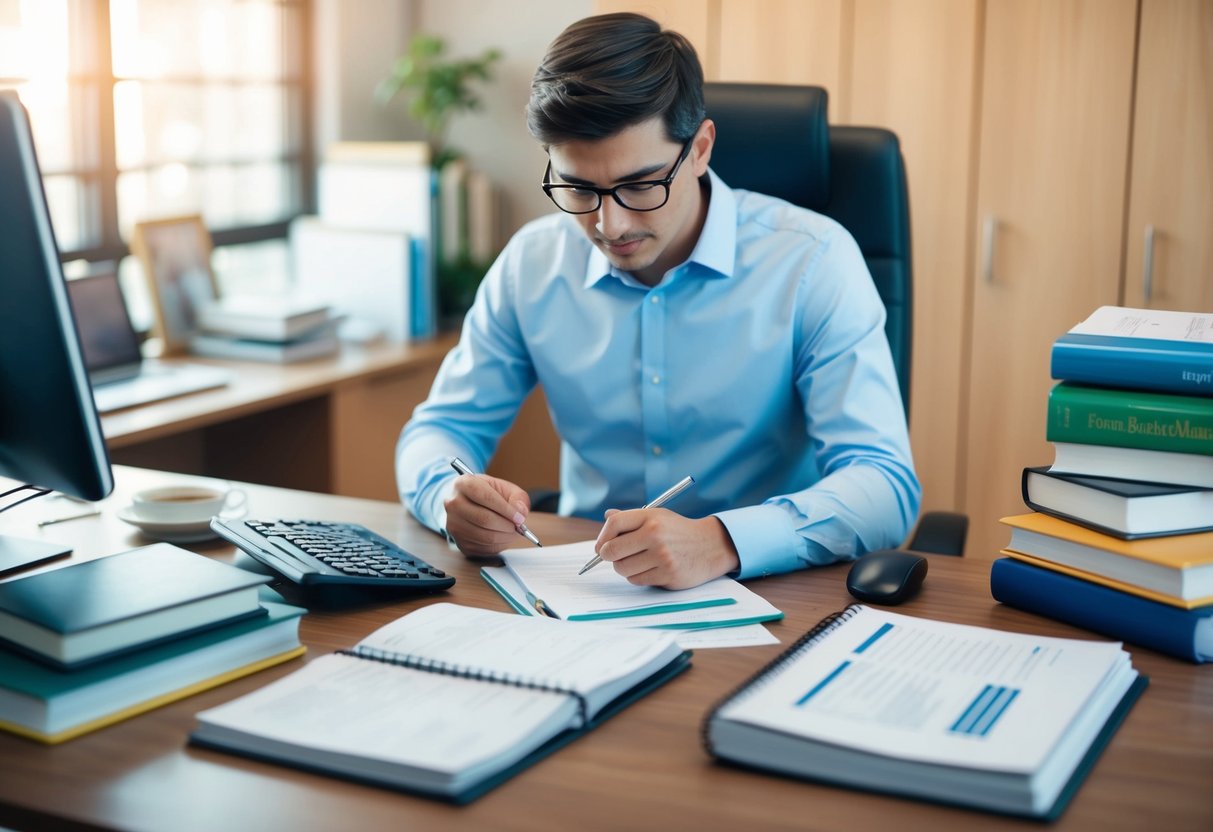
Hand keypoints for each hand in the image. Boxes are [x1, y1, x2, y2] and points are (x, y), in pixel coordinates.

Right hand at [443, 473, 531, 556]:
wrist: (467, 502)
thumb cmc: (488, 493)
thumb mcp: (504, 488)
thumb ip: (517, 497)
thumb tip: (521, 512)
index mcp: (464, 484)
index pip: (485, 497)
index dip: (506, 509)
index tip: (520, 517)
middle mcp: (453, 504)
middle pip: (484, 519)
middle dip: (506, 525)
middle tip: (518, 526)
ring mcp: (454, 524)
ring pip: (484, 536)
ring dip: (505, 537)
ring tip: (513, 531)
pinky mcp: (459, 542)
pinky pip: (483, 548)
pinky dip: (499, 545)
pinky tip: (503, 537)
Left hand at [593, 509, 739, 589]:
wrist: (710, 546)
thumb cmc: (679, 531)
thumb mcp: (658, 516)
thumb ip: (632, 518)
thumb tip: (607, 516)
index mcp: (650, 517)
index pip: (614, 523)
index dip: (602, 536)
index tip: (602, 546)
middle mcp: (655, 535)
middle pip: (612, 550)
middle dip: (609, 556)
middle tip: (616, 556)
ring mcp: (662, 556)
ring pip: (622, 568)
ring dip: (625, 568)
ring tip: (638, 561)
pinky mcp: (667, 575)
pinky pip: (637, 580)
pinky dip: (638, 577)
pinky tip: (651, 569)